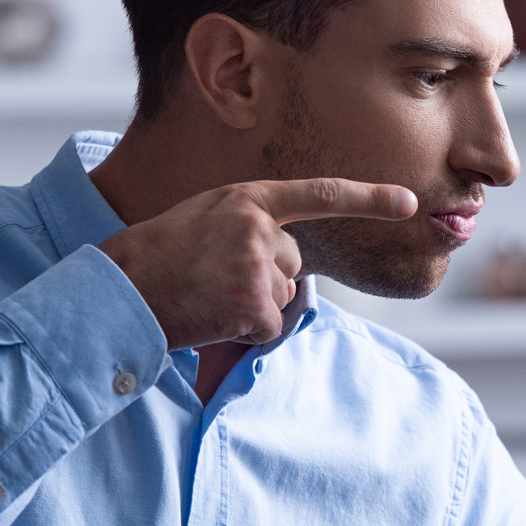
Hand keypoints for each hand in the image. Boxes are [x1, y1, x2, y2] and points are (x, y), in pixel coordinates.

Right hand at [101, 179, 416, 349]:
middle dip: (264, 278)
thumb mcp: (204, 219)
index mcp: (246, 199)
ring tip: (205, 296)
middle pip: (294, 263)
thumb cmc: (155, 258)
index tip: (409, 201)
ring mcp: (258, 267)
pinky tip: (211, 318)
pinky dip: (245, 331)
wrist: (117, 292)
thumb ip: (250, 227)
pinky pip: (270, 327)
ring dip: (252, 306)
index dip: (368, 198)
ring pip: (283, 297)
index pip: (320, 194)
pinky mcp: (255, 306)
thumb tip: (291, 268)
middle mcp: (258, 228)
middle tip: (211, 279)